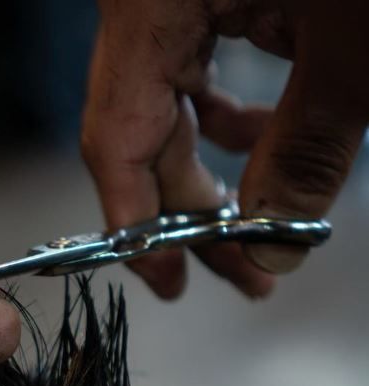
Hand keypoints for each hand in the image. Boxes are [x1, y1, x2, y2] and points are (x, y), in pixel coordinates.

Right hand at [82, 0, 368, 297]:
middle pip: (148, 130)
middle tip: (246, 272)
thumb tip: (272, 247)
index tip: (168, 283)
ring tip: (267, 213)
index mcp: (157, 0)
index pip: (114, 136)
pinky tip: (279, 126)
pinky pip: (210, 61)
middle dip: (198, 209)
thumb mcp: (356, 47)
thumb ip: (309, 153)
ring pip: (180, 102)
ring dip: (224, 165)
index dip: (135, 224)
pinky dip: (246, 105)